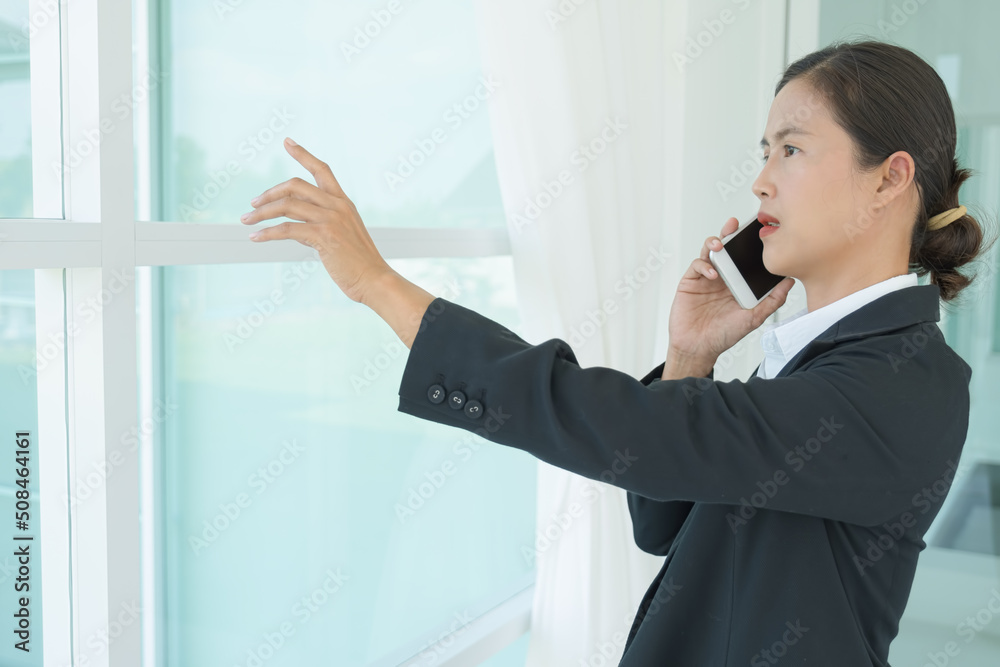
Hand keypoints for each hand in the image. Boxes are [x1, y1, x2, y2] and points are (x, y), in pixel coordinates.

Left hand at [240, 138, 390, 303]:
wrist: (374, 279)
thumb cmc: (358, 262)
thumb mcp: (342, 235)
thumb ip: (320, 223)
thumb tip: (293, 223)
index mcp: (343, 202)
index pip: (322, 169)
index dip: (302, 154)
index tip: (287, 142)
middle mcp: (337, 206)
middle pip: (295, 185)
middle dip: (269, 193)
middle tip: (254, 204)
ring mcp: (331, 219)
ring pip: (286, 206)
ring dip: (262, 213)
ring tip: (247, 221)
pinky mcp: (324, 236)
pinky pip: (286, 229)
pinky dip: (267, 233)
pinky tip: (256, 238)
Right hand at [667, 217, 795, 362]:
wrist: (697, 348)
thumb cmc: (723, 335)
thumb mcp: (754, 318)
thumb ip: (772, 301)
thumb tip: (790, 282)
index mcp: (738, 283)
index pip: (745, 257)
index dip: (750, 243)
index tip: (758, 231)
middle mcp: (722, 277)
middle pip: (727, 248)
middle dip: (730, 233)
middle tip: (735, 225)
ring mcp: (705, 278)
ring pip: (709, 251)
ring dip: (714, 243)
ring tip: (720, 245)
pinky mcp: (690, 281)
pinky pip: (697, 265)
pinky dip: (704, 264)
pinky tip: (712, 273)